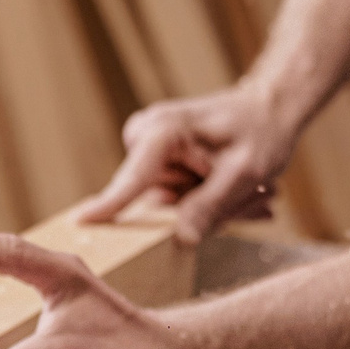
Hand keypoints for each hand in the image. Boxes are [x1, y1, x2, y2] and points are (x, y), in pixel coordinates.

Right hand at [74, 80, 300, 244]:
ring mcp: (148, 149)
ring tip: (250, 190)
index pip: (131, 179)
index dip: (109, 206)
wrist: (270, 109)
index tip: (80, 222)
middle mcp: (146, 136)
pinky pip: (173, 197)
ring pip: (168, 203)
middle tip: (249, 197)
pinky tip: (237, 190)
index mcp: (162, 132)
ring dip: (210, 205)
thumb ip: (210, 206)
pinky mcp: (156, 161)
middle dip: (201, 209)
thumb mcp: (245, 173)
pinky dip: (207, 199)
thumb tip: (181, 239)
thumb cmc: (262, 131)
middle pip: (156, 200)